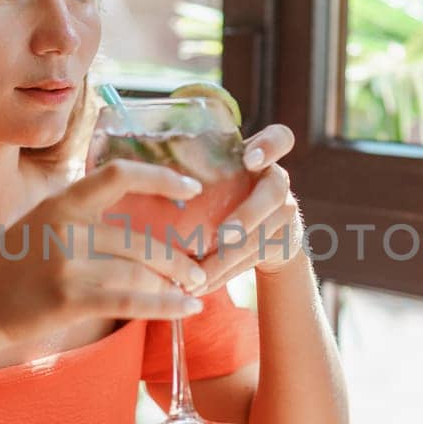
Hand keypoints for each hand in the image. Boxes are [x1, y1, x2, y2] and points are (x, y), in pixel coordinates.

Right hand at [0, 159, 209, 349]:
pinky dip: (166, 306)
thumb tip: (135, 230)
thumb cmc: (10, 269)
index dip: (160, 178)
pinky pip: (130, 300)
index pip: (118, 176)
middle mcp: (66, 227)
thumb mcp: (40, 225)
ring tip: (195, 291)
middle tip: (198, 270)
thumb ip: (81, 220)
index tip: (192, 189)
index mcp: (61, 202)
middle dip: (176, 257)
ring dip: (174, 284)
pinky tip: (188, 310)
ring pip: (139, 272)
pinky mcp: (68, 298)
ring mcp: (66, 263)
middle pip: (139, 240)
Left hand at [197, 123, 304, 294]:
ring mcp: (285, 214)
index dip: (269, 146)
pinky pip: (253, 260)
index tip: (250, 161)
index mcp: (261, 158)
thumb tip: (137, 176)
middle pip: (273, 195)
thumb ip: (196, 171)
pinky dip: (224, 274)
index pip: (280, 138)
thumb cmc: (226, 194)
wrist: (269, 232)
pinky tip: (199, 285)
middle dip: (247, 217)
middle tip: (223, 236)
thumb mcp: (218, 177)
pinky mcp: (283, 244)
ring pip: (260, 237)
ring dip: (227, 258)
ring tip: (197, 275)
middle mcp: (277, 182)